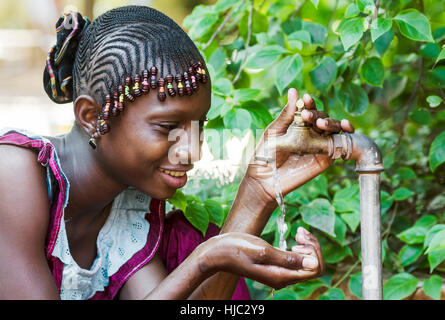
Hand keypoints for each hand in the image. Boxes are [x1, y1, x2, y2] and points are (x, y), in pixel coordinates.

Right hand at [198, 229, 323, 289]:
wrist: (217, 253)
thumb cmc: (236, 249)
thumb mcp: (262, 251)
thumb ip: (287, 259)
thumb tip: (313, 264)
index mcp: (282, 276)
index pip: (315, 268)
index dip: (314, 251)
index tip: (299, 237)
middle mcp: (283, 277)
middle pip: (314, 265)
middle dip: (313, 247)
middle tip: (300, 232)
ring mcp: (280, 272)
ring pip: (307, 262)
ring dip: (308, 245)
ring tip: (299, 233)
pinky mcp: (276, 266)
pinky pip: (298, 259)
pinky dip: (300, 247)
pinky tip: (295, 236)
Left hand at [245, 88, 353, 203]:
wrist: (264, 179)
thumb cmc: (265, 154)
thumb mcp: (274, 131)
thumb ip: (287, 114)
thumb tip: (294, 90)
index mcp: (298, 123)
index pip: (308, 109)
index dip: (309, 103)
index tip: (305, 99)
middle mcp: (311, 132)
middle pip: (323, 117)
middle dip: (318, 115)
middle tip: (308, 117)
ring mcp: (320, 144)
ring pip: (333, 128)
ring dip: (332, 123)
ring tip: (321, 124)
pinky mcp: (327, 157)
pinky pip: (340, 144)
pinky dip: (346, 135)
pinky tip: (347, 128)